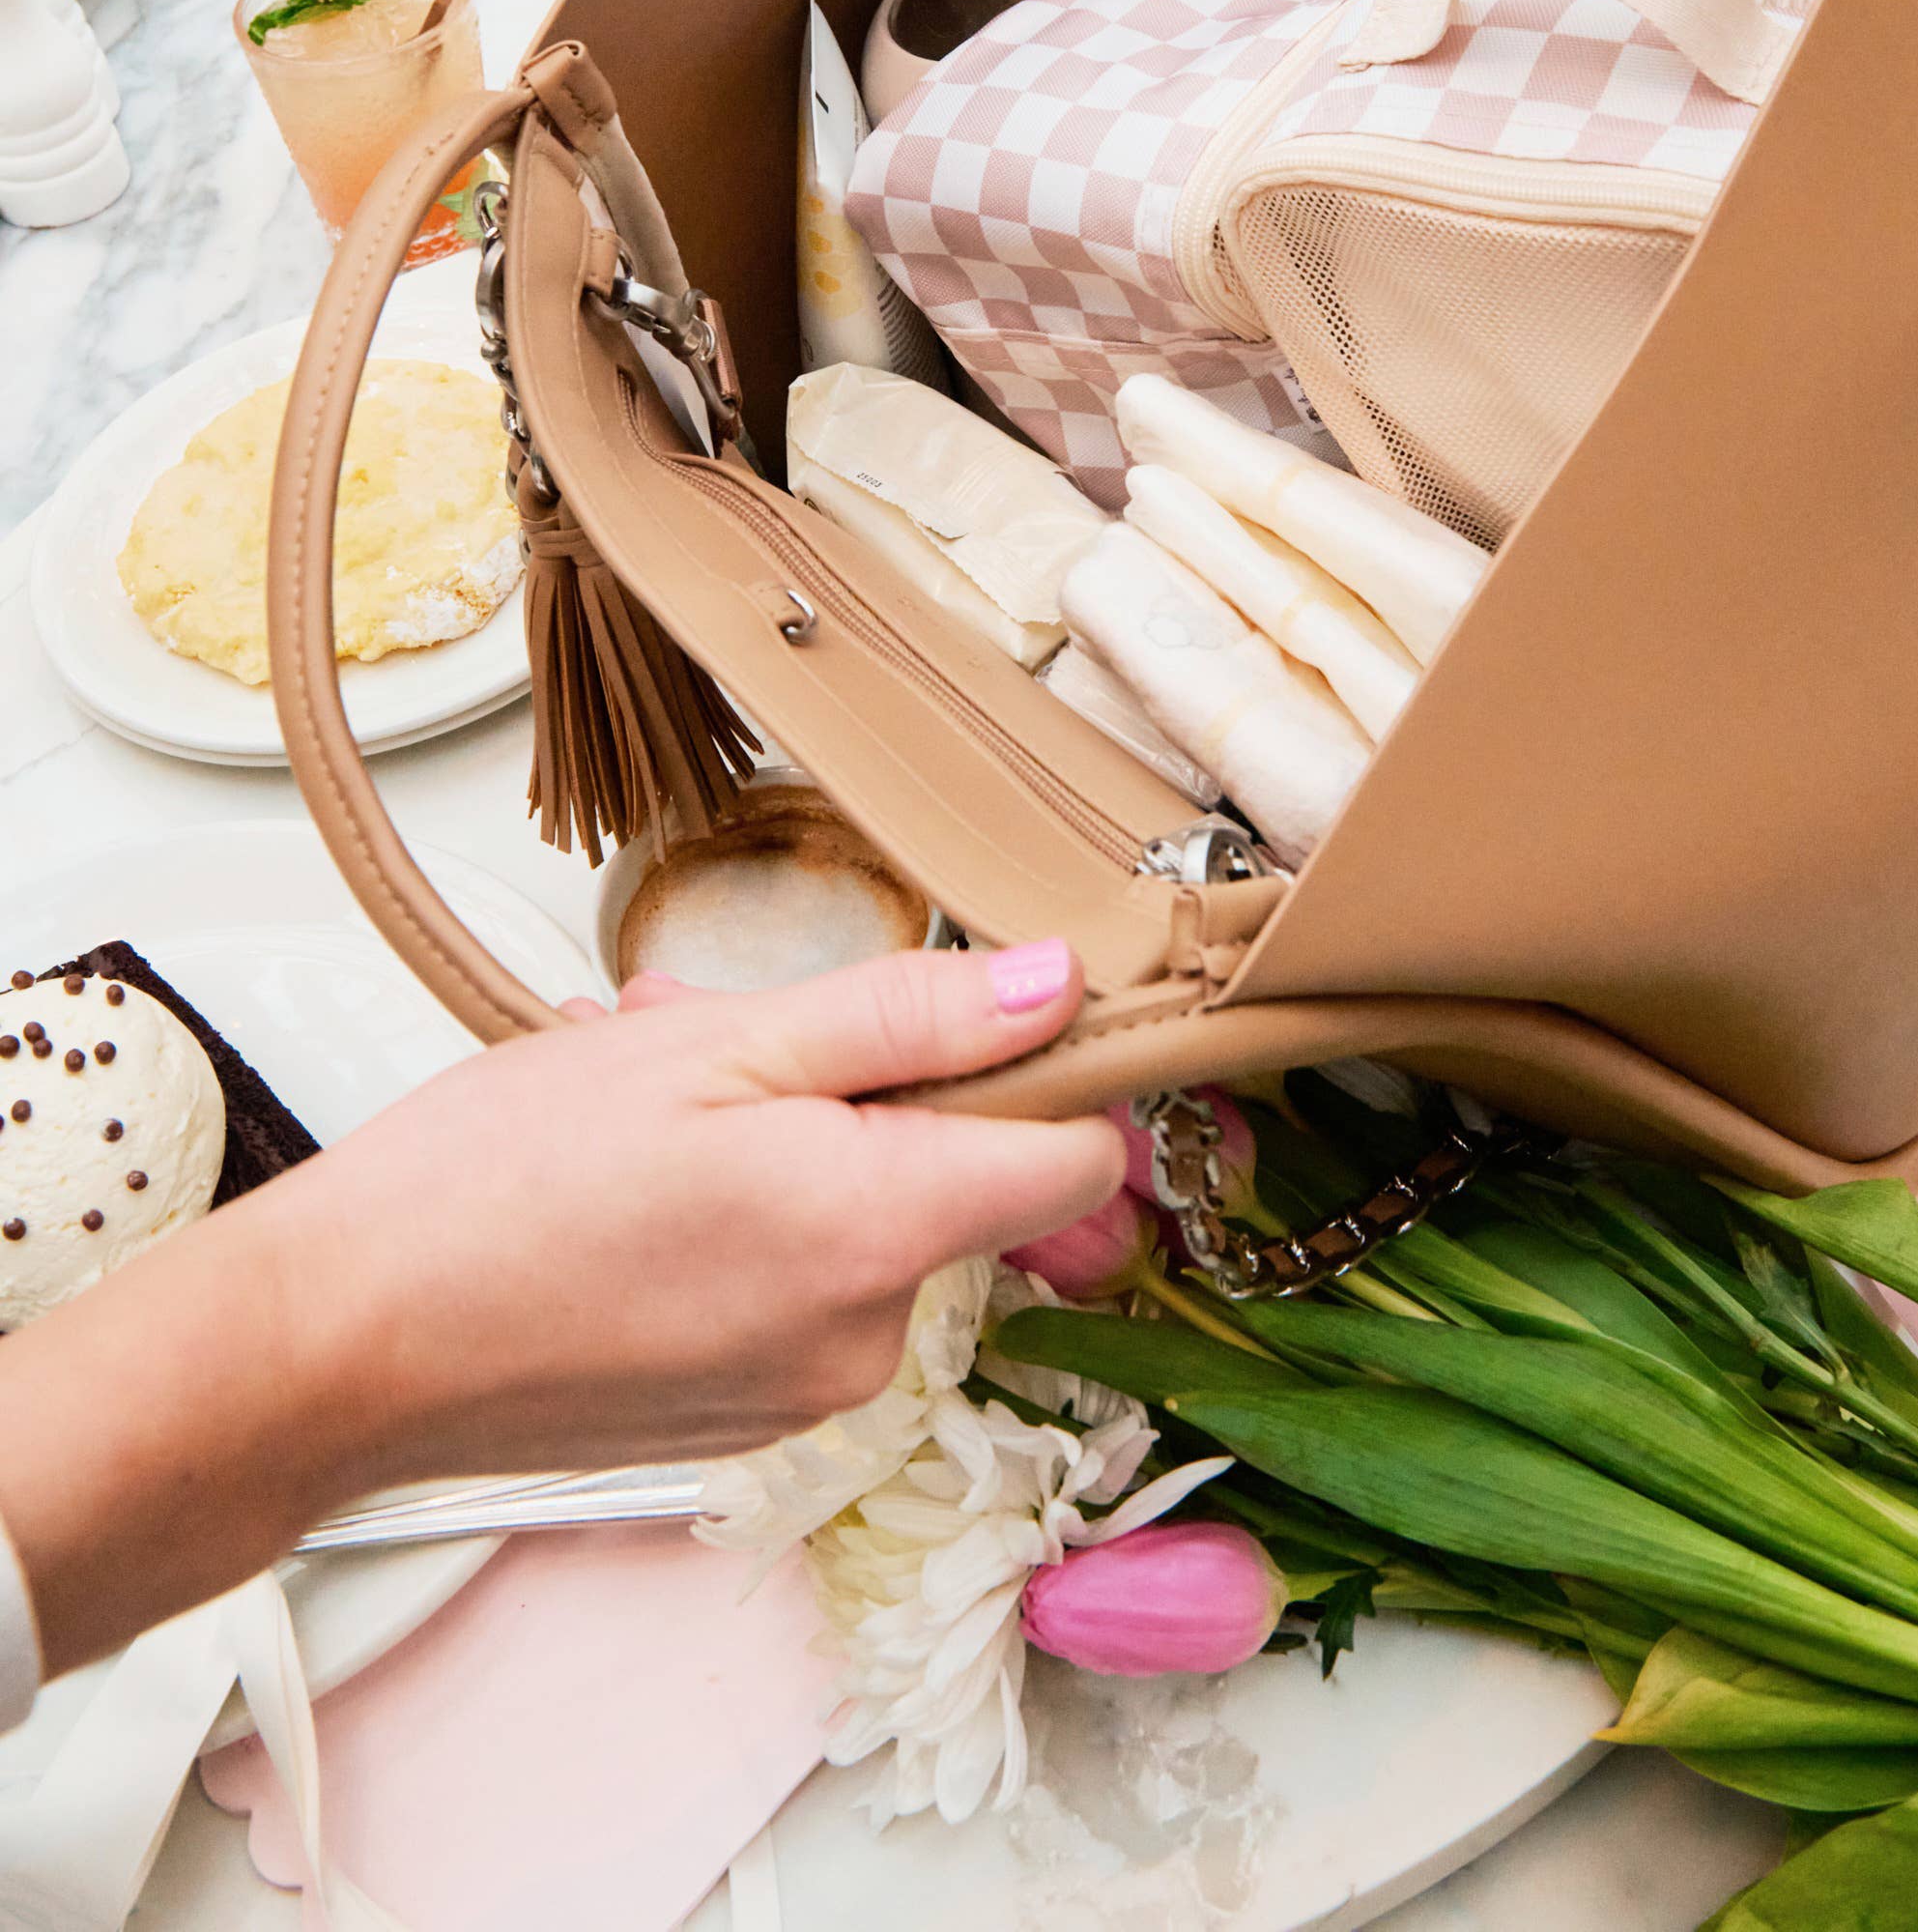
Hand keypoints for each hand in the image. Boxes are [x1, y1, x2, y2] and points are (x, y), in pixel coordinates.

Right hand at [0, 940, 1119, 1678]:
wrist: (343, 1345)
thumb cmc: (500, 1181)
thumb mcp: (714, 1044)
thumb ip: (903, 1019)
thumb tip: (1056, 990)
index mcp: (879, 1230)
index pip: (1079, 1160)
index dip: (1055, 1071)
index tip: (986, 1012)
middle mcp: (868, 1337)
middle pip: (959, 1183)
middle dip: (870, 1092)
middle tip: (734, 1040)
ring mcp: (803, 1393)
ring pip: (863, 1227)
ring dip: (793, 1149)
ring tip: (657, 1104)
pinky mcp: (740, 1422)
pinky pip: (796, 1292)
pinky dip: (747, 1224)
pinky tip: (636, 1185)